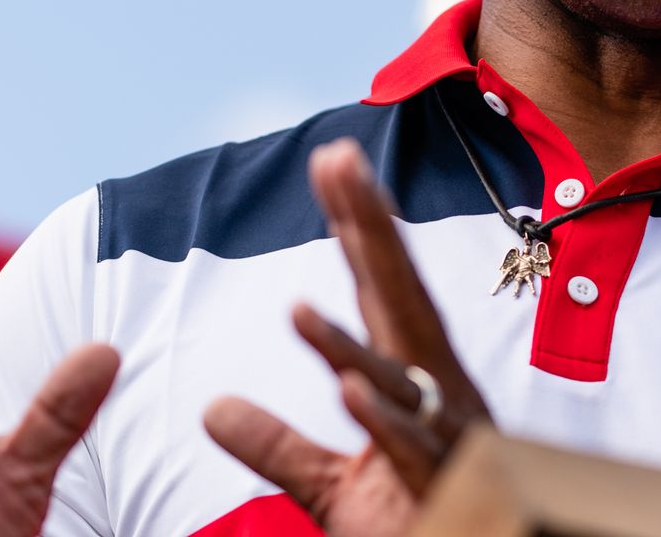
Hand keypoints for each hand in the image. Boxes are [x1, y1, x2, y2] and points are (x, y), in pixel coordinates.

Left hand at [205, 138, 491, 536]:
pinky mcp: (449, 491)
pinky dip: (385, 421)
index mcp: (413, 384)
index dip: (355, 227)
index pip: (378, 293)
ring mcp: (449, 440)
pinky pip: (414, 453)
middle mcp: (438, 397)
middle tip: (338, 159)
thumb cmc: (419, 523)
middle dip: (370, 231)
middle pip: (399, 302)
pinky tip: (350, 389)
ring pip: (400, 380)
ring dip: (350, 343)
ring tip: (298, 308)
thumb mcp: (332, 490)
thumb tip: (212, 410)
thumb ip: (278, 448)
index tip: (330, 161)